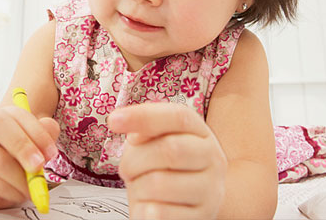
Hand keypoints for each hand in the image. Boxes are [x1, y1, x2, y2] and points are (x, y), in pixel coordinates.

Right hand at [0, 106, 59, 209]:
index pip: (15, 116)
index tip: (51, 152)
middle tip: (39, 166)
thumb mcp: (32, 140)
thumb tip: (49, 127)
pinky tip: (18, 192)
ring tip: (32, 185)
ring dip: (21, 177)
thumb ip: (45, 131)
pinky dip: (12, 191)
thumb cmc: (13, 155)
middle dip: (24, 148)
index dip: (36, 133)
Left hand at [108, 103, 226, 219]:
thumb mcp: (154, 143)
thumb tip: (135, 136)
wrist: (185, 204)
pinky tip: (147, 207)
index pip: (177, 117)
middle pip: (169, 149)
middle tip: (125, 170)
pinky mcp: (202, 217)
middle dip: (135, 160)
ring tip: (140, 189)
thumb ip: (145, 131)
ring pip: (160, 184)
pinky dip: (142, 210)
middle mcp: (213, 158)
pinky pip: (159, 213)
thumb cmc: (163, 168)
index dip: (143, 116)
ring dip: (137, 187)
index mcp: (200, 131)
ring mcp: (211, 190)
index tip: (112, 121)